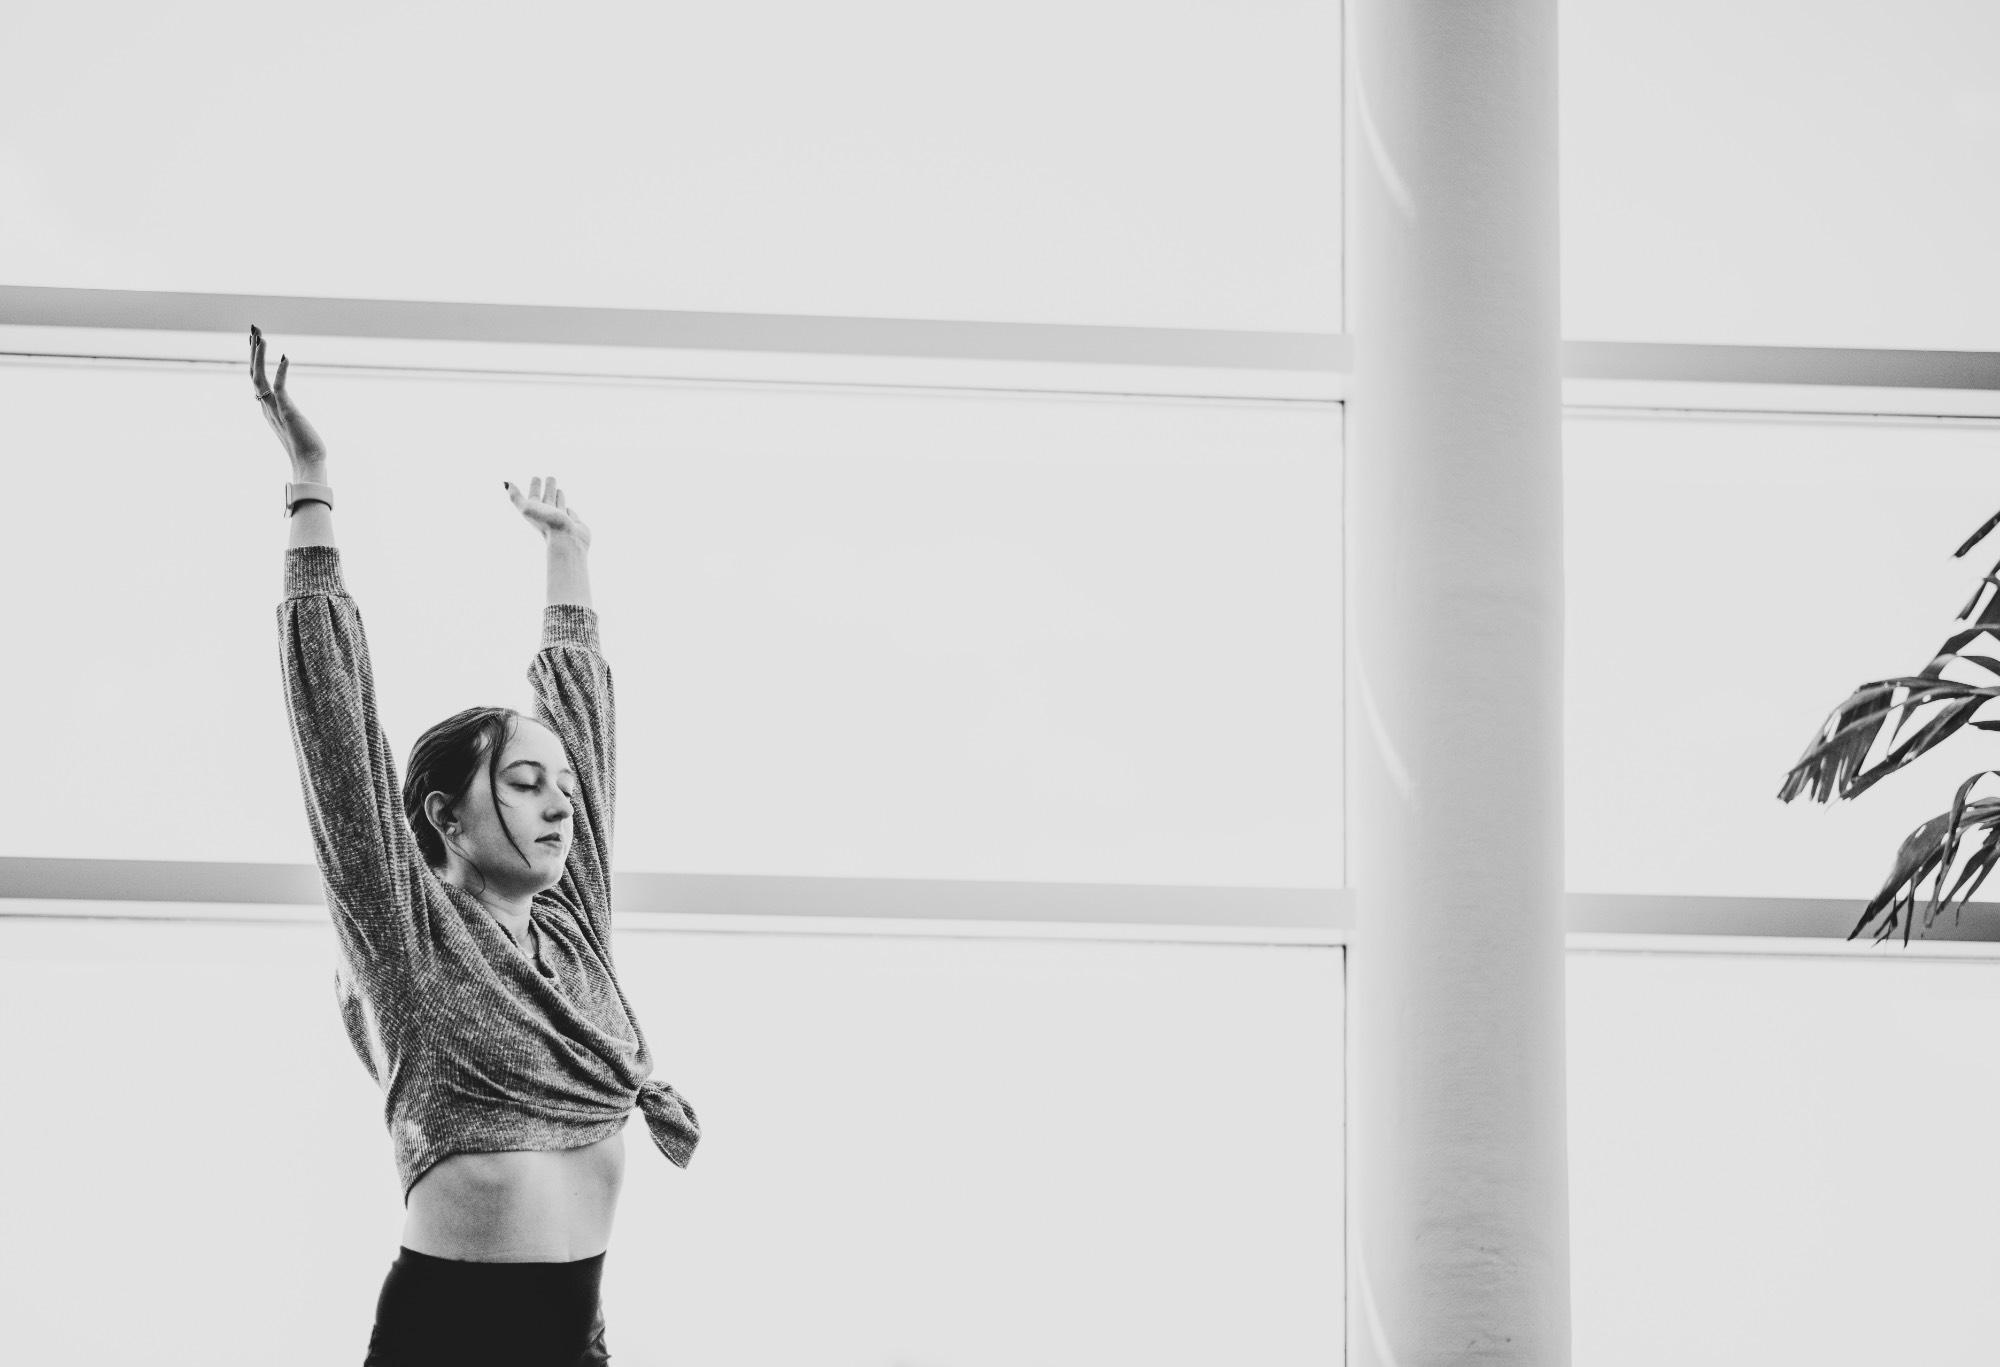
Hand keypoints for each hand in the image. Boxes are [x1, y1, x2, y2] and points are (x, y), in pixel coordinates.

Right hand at [249, 326, 326, 473]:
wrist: (309, 464)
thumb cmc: (305, 448)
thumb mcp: (290, 425)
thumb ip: (283, 414)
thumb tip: (277, 408)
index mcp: (266, 408)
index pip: (256, 378)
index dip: (254, 358)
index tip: (255, 340)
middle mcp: (266, 407)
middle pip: (253, 373)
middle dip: (253, 350)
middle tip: (253, 329)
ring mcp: (274, 409)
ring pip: (259, 377)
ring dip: (259, 356)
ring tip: (260, 336)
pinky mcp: (287, 412)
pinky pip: (280, 388)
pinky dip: (282, 372)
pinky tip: (286, 357)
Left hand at [507, 475, 591, 548]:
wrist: (567, 541)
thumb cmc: (547, 524)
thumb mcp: (526, 508)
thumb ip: (515, 496)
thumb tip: (505, 482)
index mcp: (536, 510)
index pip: (534, 494)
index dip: (535, 485)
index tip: (536, 477)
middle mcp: (547, 514)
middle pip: (547, 497)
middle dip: (549, 487)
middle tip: (551, 478)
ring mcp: (561, 519)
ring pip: (559, 505)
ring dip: (558, 497)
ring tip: (559, 490)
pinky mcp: (573, 523)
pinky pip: (570, 513)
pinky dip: (569, 509)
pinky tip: (568, 509)